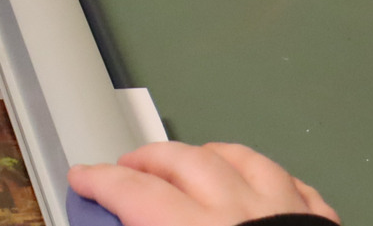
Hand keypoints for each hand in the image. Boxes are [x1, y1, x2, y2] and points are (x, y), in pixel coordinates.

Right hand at [69, 142, 339, 225]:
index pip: (135, 194)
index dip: (101, 182)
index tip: (85, 179)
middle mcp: (239, 217)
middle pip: (183, 163)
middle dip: (147, 160)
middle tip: (126, 170)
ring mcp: (283, 215)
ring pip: (238, 159)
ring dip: (203, 155)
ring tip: (185, 162)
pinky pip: (287, 181)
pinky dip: (261, 174)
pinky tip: (252, 180)